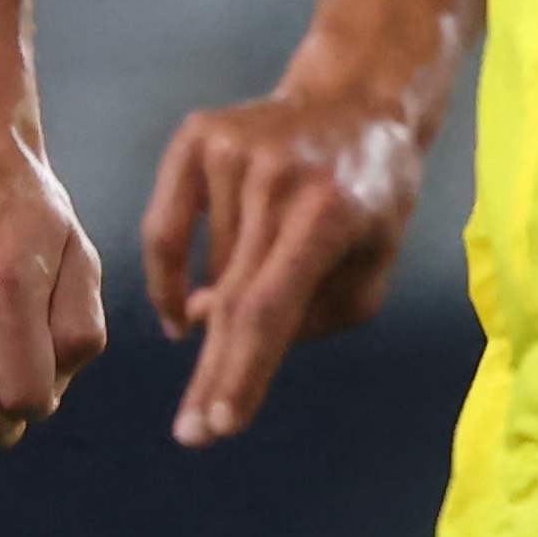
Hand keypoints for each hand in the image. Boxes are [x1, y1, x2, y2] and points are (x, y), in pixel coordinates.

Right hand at [138, 79, 423, 444]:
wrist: (357, 101)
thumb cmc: (372, 197)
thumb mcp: (373, 266)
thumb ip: (314, 319)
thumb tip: (220, 338)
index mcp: (329, 213)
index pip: (270, 310)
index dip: (241, 373)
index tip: (218, 428)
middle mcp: (277, 179)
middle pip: (228, 300)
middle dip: (213, 376)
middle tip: (193, 435)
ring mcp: (232, 152)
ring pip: (208, 269)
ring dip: (224, 301)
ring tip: (267, 271)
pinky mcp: (198, 136)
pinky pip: (164, 228)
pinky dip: (169, 274)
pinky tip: (183, 308)